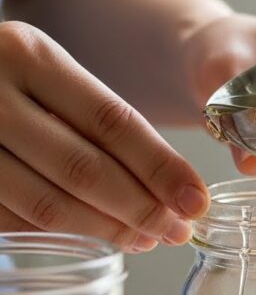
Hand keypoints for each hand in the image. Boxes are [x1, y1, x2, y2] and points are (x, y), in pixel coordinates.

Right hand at [0, 22, 209, 249]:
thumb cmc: (3, 82)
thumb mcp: (44, 74)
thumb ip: (95, 120)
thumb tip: (170, 187)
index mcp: (28, 54)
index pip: (111, 120)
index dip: (161, 167)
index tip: (197, 200)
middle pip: (84, 167)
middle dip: (141, 208)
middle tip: (177, 231)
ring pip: (48, 205)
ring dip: (105, 230)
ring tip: (145, 239)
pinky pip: (16, 222)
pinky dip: (61, 236)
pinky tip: (94, 238)